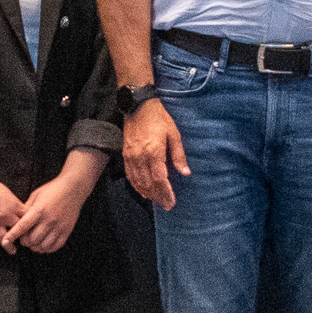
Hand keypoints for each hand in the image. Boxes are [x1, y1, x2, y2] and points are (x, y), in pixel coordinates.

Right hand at [0, 151, 27, 250]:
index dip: (31, 229)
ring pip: (5, 241)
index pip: (27, 221)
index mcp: (13, 207)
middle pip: (18, 233)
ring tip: (13, 251)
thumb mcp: (8, 193)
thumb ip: (15, 205)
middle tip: (25, 245)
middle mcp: (4, 217)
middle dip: (22, 240)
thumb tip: (23, 213)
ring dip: (10, 248)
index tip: (32, 233)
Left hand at [9, 172, 91, 253]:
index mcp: (39, 210)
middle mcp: (49, 220)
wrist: (73, 188)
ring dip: (36, 247)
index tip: (5, 242)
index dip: (12, 235)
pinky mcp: (67, 230)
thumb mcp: (36, 195)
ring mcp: (59, 226)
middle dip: (25, 242)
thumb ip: (26, 208)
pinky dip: (47, 249)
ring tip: (33, 243)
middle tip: (24, 239)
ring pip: (43, 246)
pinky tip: (44, 244)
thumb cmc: (53, 189)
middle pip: (32, 239)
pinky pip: (55, 246)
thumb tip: (16, 220)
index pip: (22, 226)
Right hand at [121, 94, 187, 212]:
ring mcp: (131, 156)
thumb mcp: (174, 134)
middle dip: (158, 197)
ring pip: (138, 182)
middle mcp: (140, 157)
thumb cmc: (159, 118)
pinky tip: (143, 191)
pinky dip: (136, 186)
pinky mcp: (126, 154)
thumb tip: (186, 173)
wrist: (138, 106)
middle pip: (148, 184)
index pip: (159, 179)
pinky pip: (130, 175)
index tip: (171, 202)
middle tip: (166, 206)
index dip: (166, 193)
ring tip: (157, 201)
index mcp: (154, 152)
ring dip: (148, 193)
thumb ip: (179, 155)